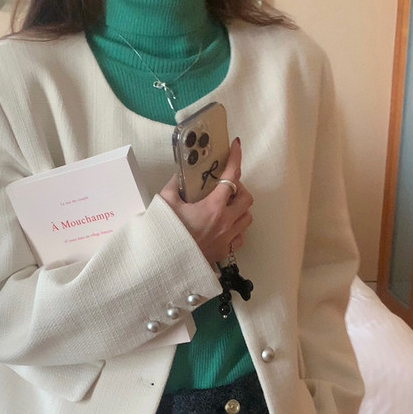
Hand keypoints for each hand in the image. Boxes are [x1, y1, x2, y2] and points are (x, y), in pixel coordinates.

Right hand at [160, 137, 253, 264]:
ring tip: (226, 207)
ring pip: (247, 218)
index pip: (232, 177)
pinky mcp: (224, 252)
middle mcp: (225, 223)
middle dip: (240, 189)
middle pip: (247, 198)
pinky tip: (224, 227)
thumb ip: (174, 186)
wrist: (164, 267)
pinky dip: (237, 229)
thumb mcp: (165, 204)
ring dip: (240, 209)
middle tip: (226, 187)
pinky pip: (240, 237)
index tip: (236, 146)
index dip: (236, 158)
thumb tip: (179, 175)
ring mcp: (227, 239)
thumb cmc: (165, 236)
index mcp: (213, 207)